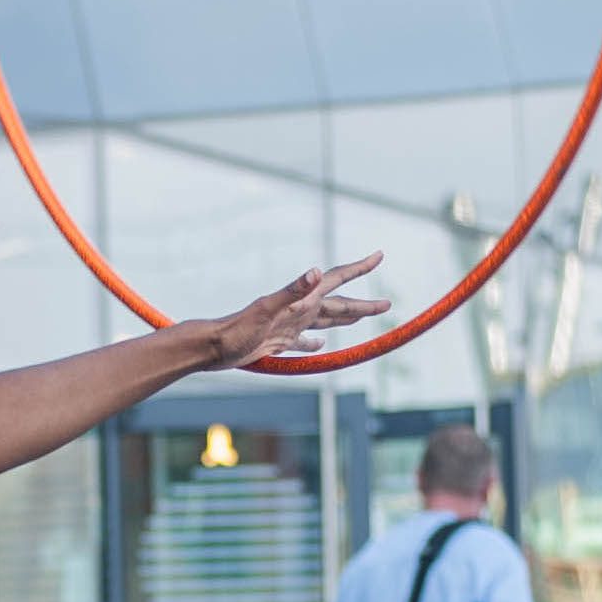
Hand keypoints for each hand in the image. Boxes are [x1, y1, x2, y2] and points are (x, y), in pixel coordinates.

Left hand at [206, 254, 388, 368]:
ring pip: (324, 322)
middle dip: (363, 304)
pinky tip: (321, 345)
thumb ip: (292, 291)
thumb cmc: (237, 329)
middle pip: (338, 305)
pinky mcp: (278, 342)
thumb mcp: (266, 309)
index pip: (336, 279)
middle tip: (388, 304)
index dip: (359, 268)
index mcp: (301, 300)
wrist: (213, 347)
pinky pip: (303, 342)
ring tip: (361, 317)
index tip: (379, 255)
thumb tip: (316, 271)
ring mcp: (289, 326)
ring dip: (344, 319)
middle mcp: (298, 310)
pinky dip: (314, 343)